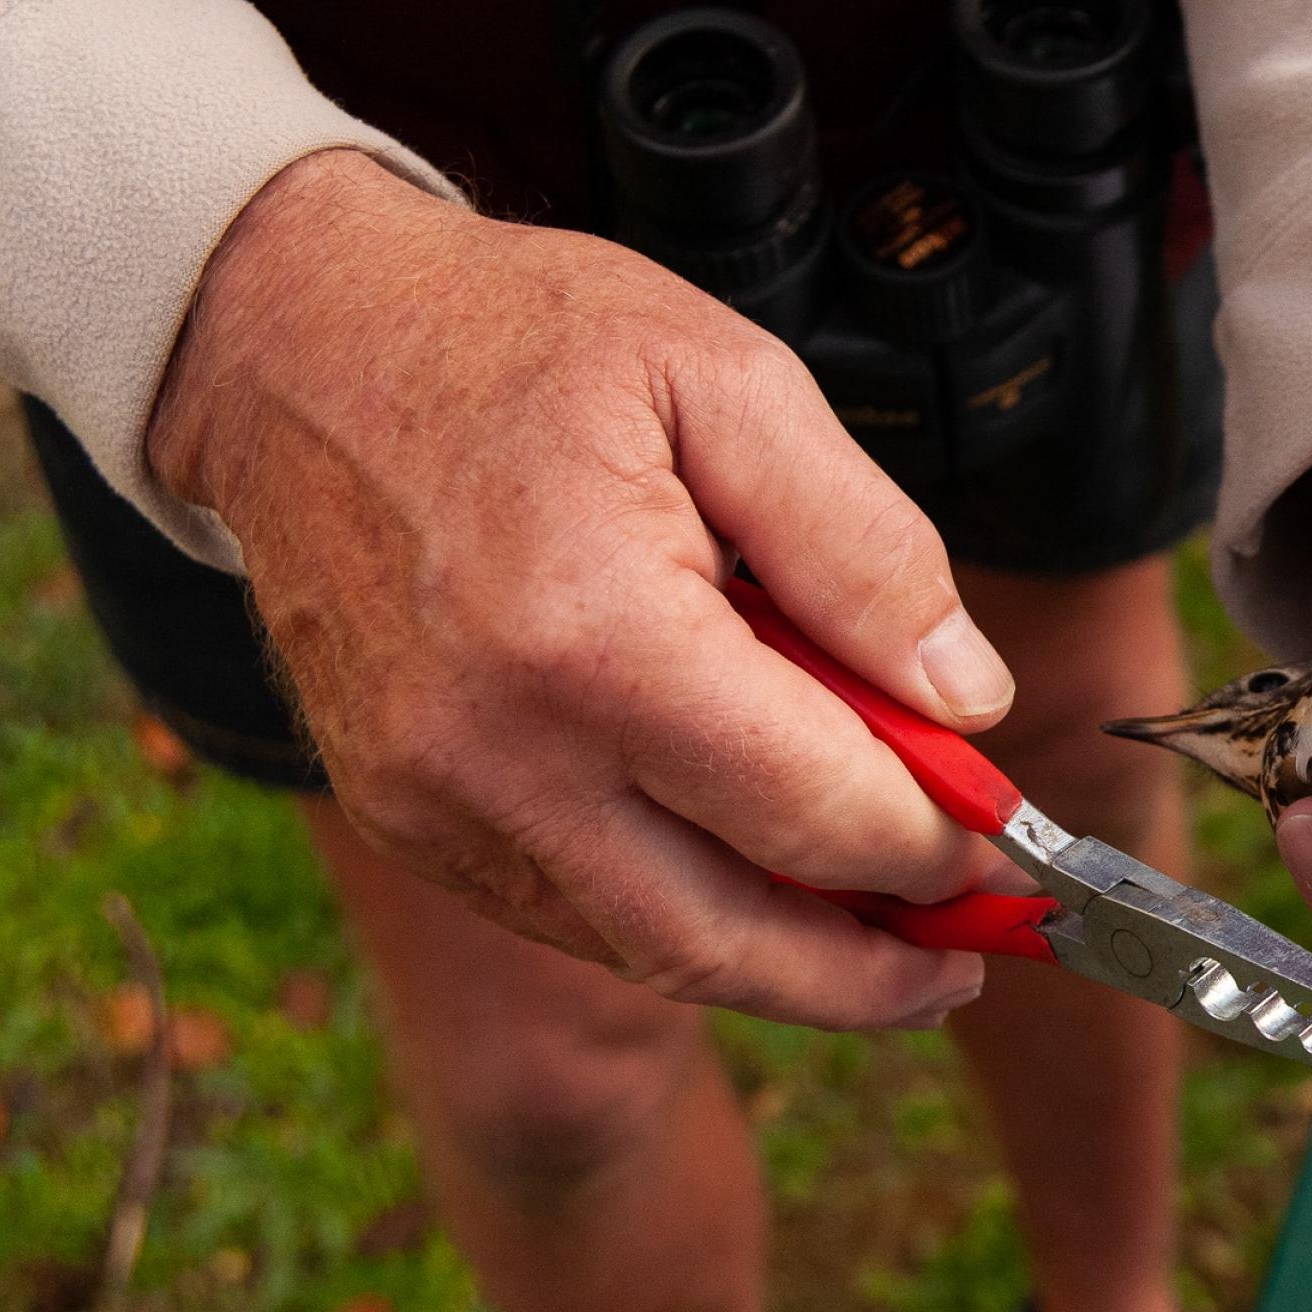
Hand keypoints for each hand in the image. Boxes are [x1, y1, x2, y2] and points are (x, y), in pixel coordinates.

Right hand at [149, 149, 1008, 1026]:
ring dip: (789, 970)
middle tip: (974, 955)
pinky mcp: (405, 816)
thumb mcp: (730, 382)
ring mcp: (435, 800)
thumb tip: (971, 702)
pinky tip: (765, 891)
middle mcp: (498, 751)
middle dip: (875, 970)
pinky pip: (574, 915)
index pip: (815, 809)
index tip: (1018, 848)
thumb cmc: (516, 343)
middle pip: (730, 937)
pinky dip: (688, 921)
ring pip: (650, 950)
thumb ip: (866, 551)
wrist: (293, 341)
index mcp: (594, 636)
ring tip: (895, 945)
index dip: (939, 847)